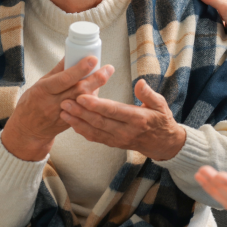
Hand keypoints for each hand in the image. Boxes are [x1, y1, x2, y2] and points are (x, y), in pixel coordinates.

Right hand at [1, 57, 112, 160]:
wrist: (28, 131)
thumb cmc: (32, 103)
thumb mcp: (39, 84)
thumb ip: (57, 71)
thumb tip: (70, 54)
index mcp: (44, 90)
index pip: (64, 79)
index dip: (80, 69)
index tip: (92, 59)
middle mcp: (53, 103)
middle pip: (79, 90)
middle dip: (96, 79)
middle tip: (108, 68)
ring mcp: (62, 115)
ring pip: (84, 102)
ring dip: (97, 88)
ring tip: (105, 74)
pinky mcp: (70, 123)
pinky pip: (84, 111)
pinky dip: (92, 100)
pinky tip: (97, 90)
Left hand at [59, 78, 186, 160]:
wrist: (162, 143)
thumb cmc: (161, 120)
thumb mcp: (161, 104)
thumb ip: (148, 94)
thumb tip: (140, 83)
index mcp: (138, 119)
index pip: (114, 111)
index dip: (97, 105)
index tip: (82, 96)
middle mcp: (126, 131)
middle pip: (100, 122)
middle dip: (81, 112)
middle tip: (66, 101)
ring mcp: (118, 139)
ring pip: (94, 131)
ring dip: (77, 122)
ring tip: (63, 111)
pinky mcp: (113, 143)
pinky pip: (95, 138)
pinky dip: (82, 131)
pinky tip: (72, 122)